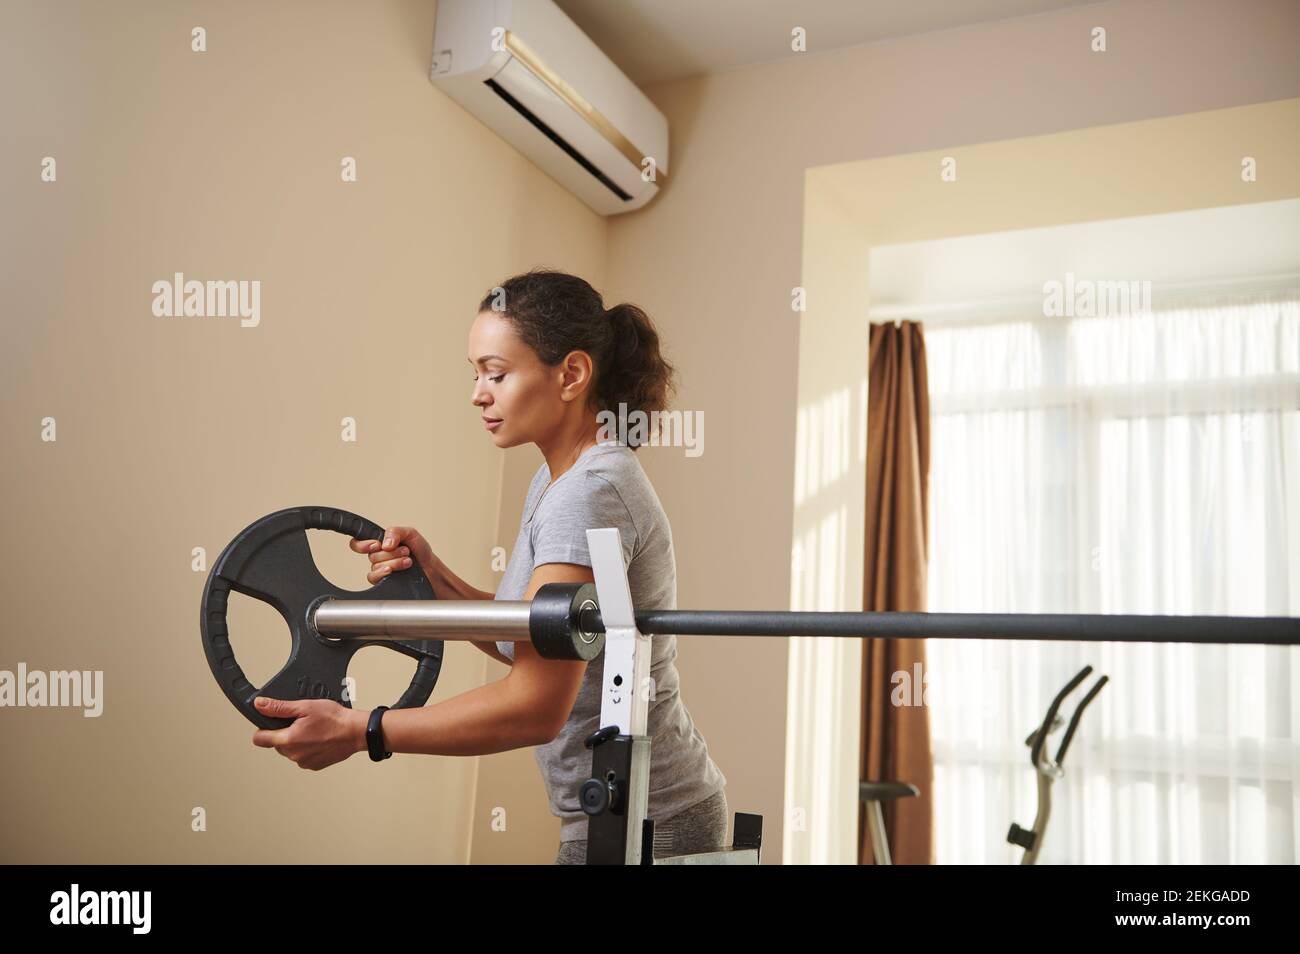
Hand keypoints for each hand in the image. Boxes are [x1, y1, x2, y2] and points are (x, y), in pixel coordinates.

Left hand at [251, 697, 366, 770]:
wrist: (356, 732)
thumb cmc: (335, 719)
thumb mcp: (305, 706)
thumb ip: (279, 707)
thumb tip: (259, 705)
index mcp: (288, 740)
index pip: (259, 739)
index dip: (262, 729)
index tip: (271, 723)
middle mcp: (293, 755)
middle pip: (276, 743)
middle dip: (285, 733)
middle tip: (301, 722)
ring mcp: (304, 762)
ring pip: (290, 750)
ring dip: (297, 741)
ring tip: (314, 730)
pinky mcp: (314, 766)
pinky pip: (303, 757)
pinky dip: (308, 748)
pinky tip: (319, 739)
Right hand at [349, 524, 435, 584]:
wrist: (430, 569)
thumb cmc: (420, 552)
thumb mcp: (410, 533)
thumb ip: (396, 532)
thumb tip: (385, 543)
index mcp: (382, 543)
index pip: (359, 542)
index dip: (362, 544)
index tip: (377, 545)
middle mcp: (379, 556)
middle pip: (372, 555)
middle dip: (391, 553)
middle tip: (405, 551)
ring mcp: (380, 569)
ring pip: (375, 566)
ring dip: (394, 562)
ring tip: (408, 561)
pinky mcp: (383, 580)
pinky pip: (374, 577)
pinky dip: (384, 573)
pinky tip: (393, 571)